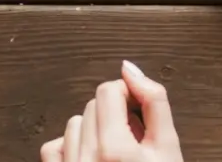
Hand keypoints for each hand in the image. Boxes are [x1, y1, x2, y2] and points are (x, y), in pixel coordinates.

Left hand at [40, 61, 182, 161]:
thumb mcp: (169, 149)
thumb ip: (155, 102)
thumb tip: (129, 68)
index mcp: (115, 150)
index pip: (108, 91)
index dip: (127, 96)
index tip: (140, 114)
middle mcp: (86, 161)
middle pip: (91, 106)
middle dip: (114, 115)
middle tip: (135, 142)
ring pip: (73, 124)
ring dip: (93, 130)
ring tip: (116, 154)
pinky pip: (52, 148)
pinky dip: (70, 147)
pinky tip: (91, 159)